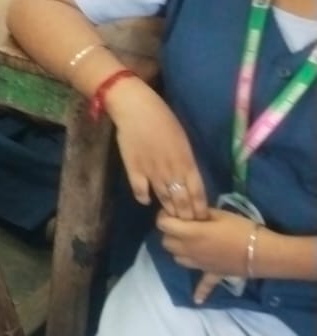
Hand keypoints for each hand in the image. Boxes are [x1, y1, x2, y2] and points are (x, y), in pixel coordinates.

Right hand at [105, 80, 207, 218]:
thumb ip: (185, 161)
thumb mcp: (182, 140)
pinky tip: (146, 201)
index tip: (202, 220)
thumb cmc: (163, 119)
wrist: (136, 109)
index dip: (200, 208)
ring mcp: (152, 171)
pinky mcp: (134, 169)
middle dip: (187, 215)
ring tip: (171, 220)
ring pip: (164, 197)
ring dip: (168, 210)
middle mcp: (172, 171)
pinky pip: (140, 189)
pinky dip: (144, 197)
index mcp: (187, 162)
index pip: (197, 193)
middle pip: (182, 199)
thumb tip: (187, 176)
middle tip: (189, 226)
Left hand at [158, 209, 258, 302]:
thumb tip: (191, 213)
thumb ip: (200, 213)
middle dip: (170, 232)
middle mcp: (189, 250)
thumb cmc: (241, 230)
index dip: (165, 216)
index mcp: (189, 233)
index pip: (163, 225)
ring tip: (190, 243)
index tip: (173, 212)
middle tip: (183, 225)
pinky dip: (200, 292)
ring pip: (177, 258)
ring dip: (179, 250)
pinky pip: (203, 285)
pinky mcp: (212, 274)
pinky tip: (197, 300)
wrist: (263, 252)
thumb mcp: (220, 214)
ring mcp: (199, 264)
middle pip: (166, 242)